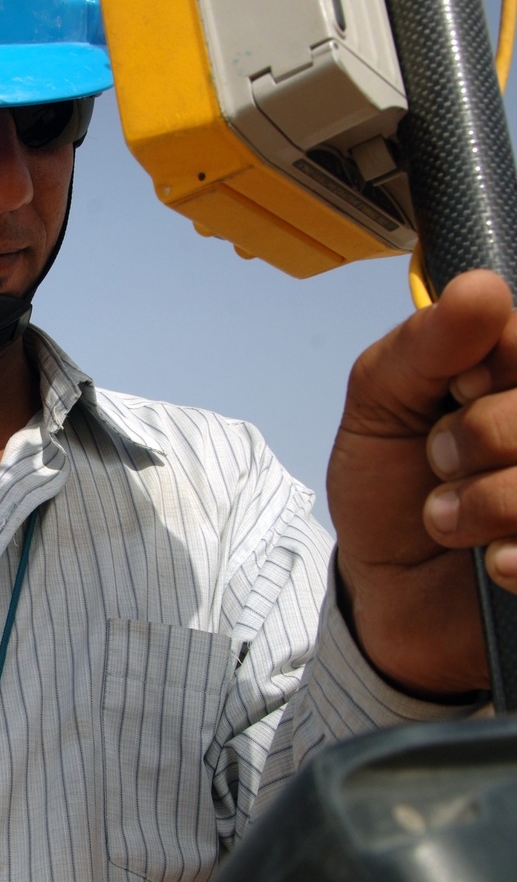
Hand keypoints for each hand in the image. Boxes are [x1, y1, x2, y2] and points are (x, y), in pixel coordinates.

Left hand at [329, 269, 516, 697]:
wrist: (385, 593)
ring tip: (444, 518)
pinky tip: (491, 563)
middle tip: (437, 461)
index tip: (457, 387)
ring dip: (489, 500)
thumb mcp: (378, 407)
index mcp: (514, 375)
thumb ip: (421, 346)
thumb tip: (478, 288)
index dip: (495, 363)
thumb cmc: (389, 490)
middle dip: (481, 435)